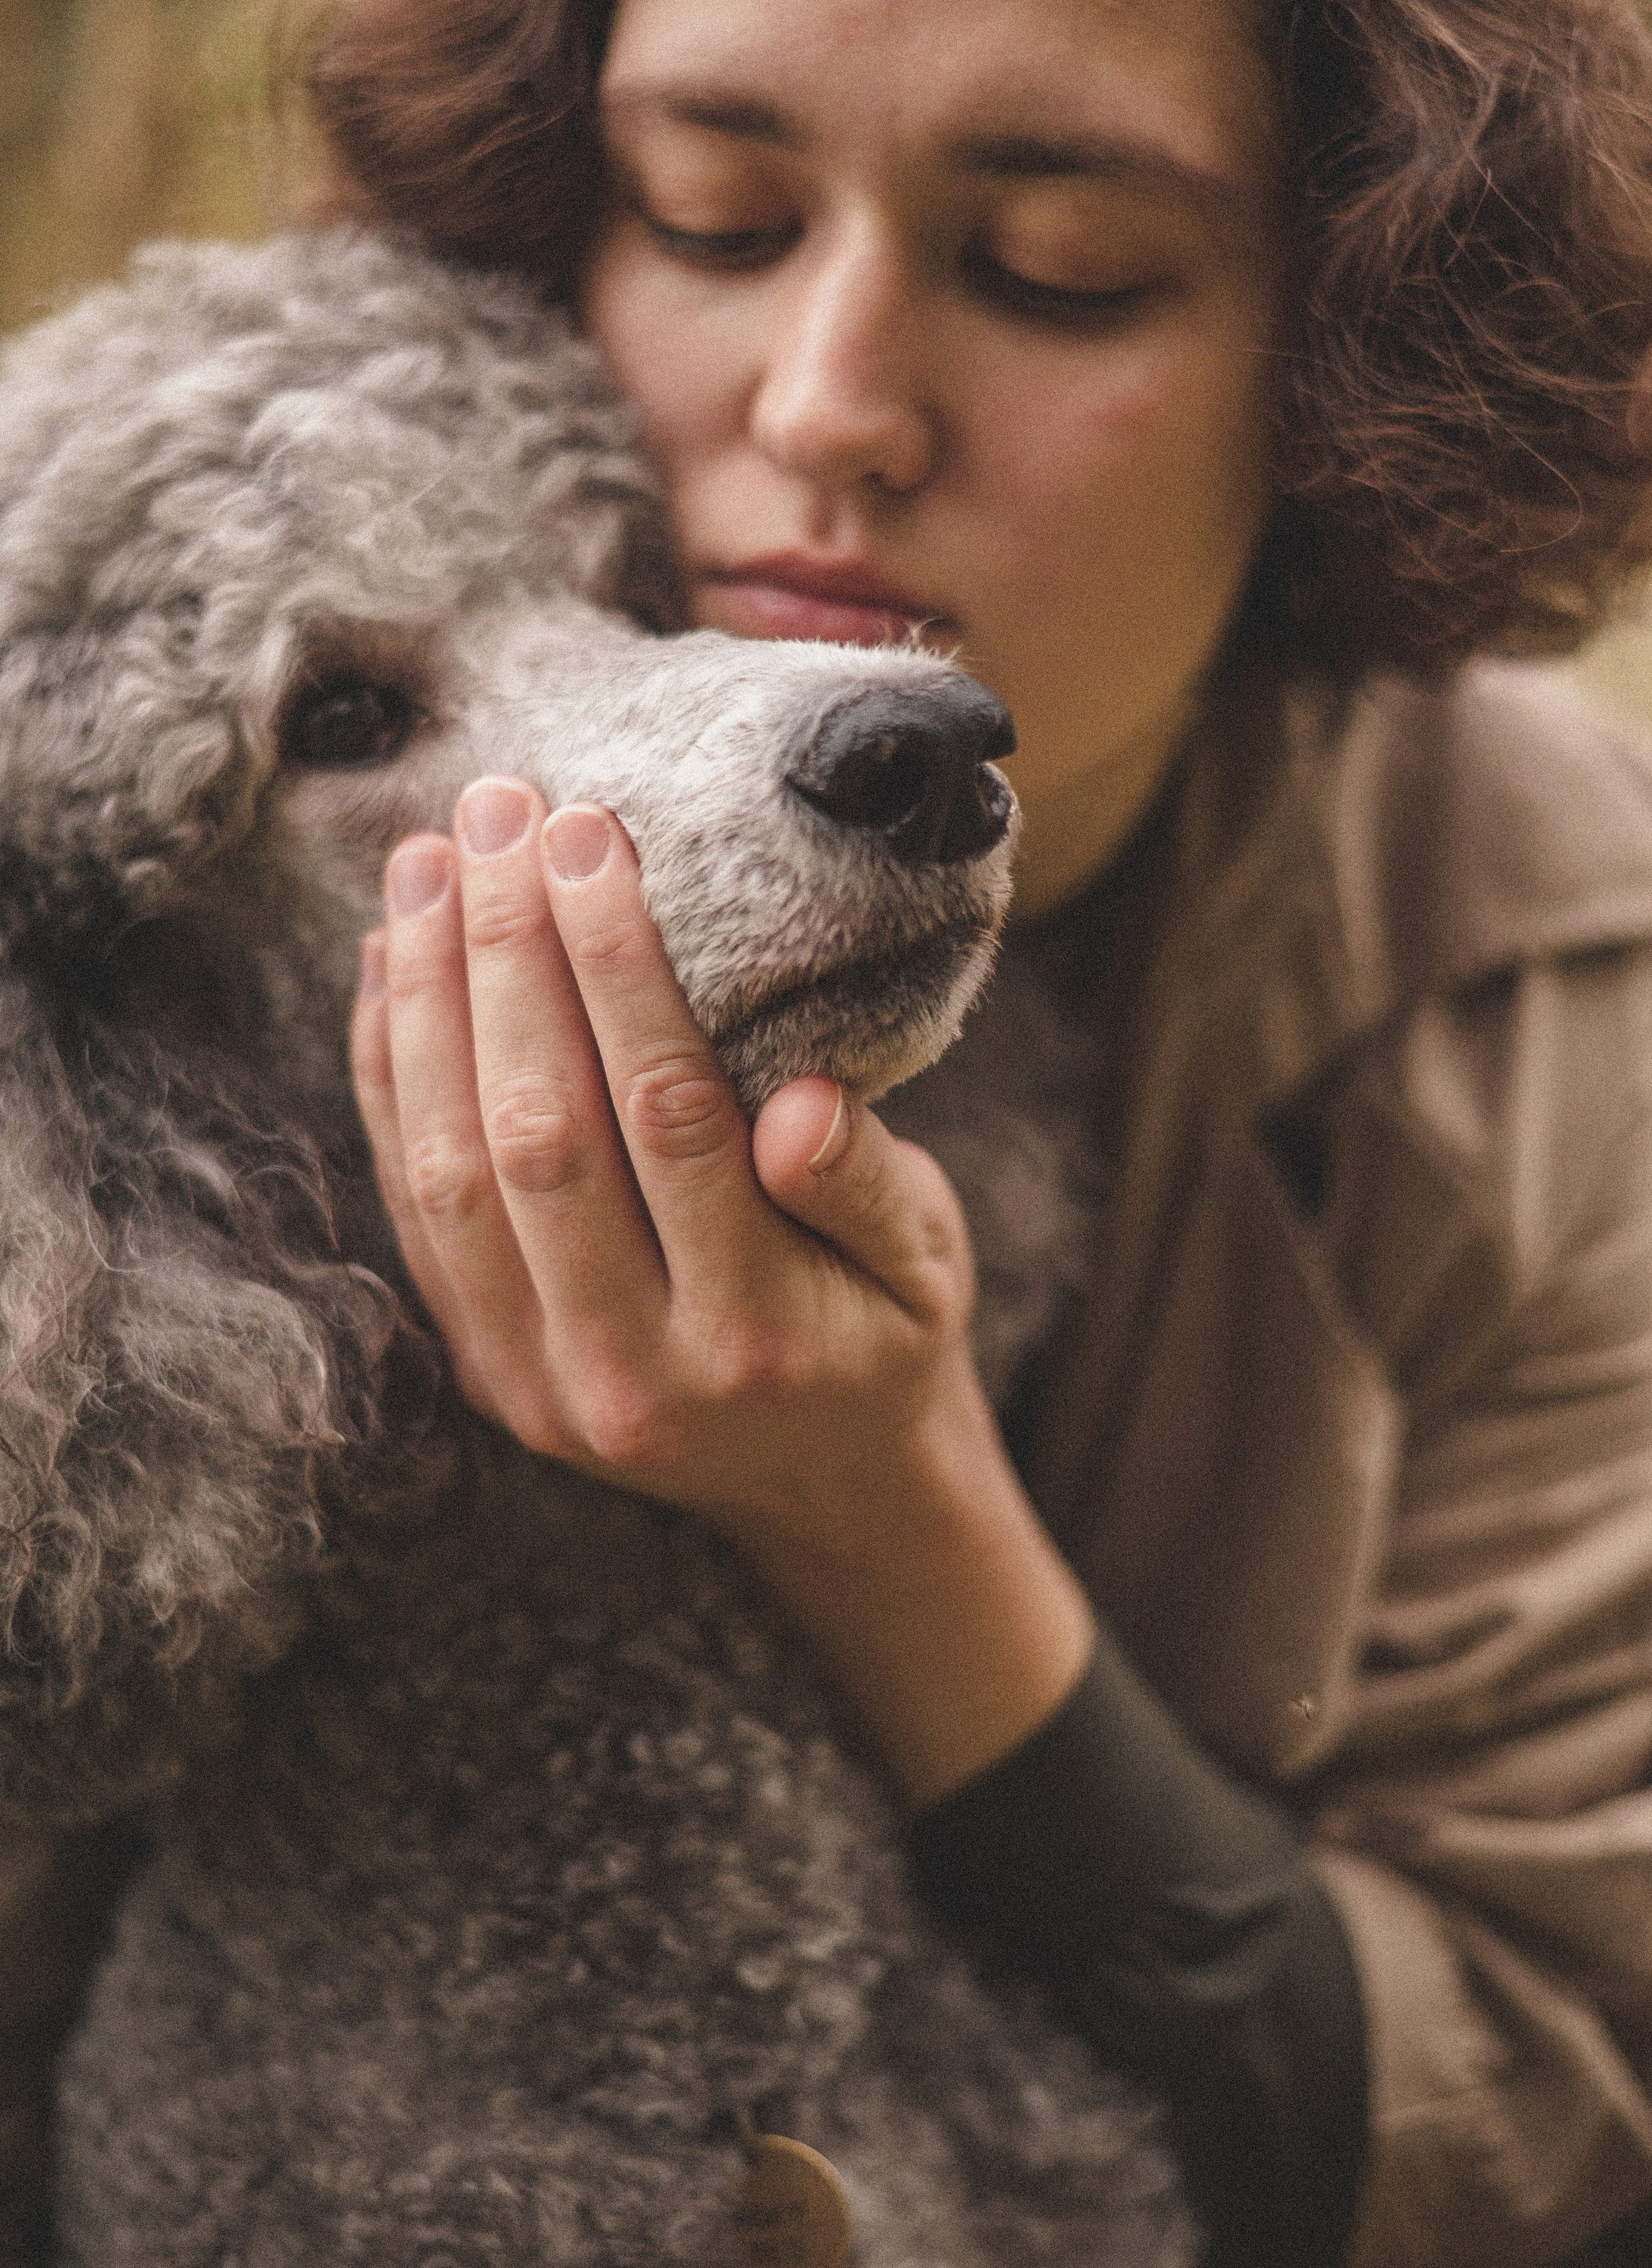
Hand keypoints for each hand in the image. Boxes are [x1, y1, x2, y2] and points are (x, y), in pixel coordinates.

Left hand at [351, 776, 1093, 1802]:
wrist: (825, 1489)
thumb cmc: (885, 1335)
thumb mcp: (928, 1264)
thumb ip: (866, 1186)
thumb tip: (799, 1106)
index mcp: (754, 1336)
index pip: (666, 1114)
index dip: (616, 965)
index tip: (588, 834)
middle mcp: (626, 1373)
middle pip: (539, 1132)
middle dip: (506, 953)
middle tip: (493, 811)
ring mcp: (534, 1382)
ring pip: (449, 1169)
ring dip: (427, 1003)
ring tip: (425, 863)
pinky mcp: (480, 1369)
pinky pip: (412, 1211)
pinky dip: (388, 1082)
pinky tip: (391, 969)